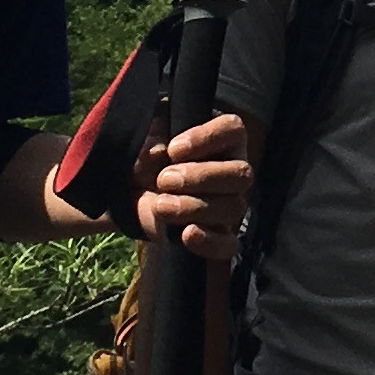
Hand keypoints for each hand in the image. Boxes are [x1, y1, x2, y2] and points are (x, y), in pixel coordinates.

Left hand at [134, 112, 252, 258]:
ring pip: (233, 207)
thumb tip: (158, 153)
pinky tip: (186, 234)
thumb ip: (150, 140)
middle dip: (201, 177)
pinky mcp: (220, 236)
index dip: (207, 138)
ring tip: (161, 205)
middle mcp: (234, 169)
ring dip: (195, 207)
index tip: (173, 149)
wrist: (134, 194)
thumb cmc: (147, 157)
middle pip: (240, 173)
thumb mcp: (144, 140)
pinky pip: (228, 245)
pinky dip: (209, 242)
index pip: (232, 129)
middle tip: (163, 180)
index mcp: (222, 137)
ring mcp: (230, 204)